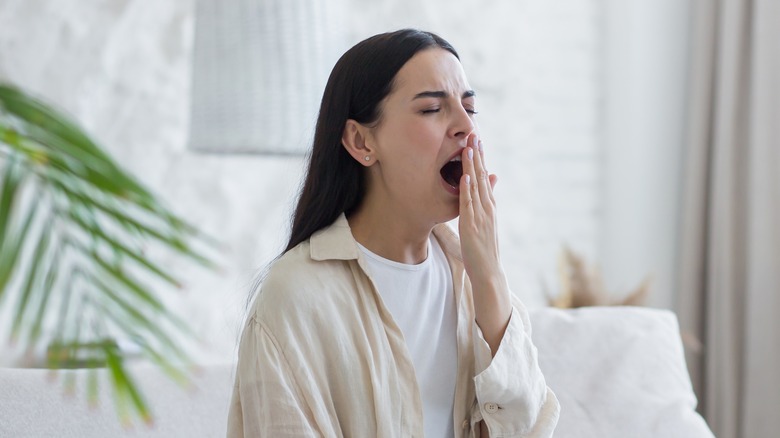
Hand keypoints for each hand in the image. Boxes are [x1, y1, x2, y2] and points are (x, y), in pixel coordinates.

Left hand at [458, 133, 510, 354]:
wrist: (489, 271)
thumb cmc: (483, 247)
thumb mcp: (486, 220)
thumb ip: (487, 201)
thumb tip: (491, 179)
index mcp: (489, 205)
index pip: (485, 176)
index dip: (481, 158)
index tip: (476, 138)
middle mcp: (488, 207)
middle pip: (483, 176)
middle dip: (478, 155)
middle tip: (474, 132)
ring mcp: (481, 216)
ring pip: (477, 187)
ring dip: (473, 167)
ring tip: (469, 148)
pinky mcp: (473, 226)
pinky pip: (470, 205)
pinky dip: (468, 190)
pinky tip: (466, 177)